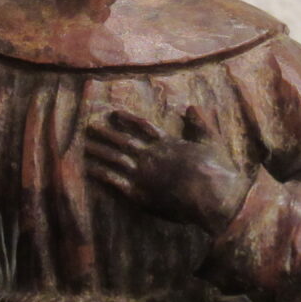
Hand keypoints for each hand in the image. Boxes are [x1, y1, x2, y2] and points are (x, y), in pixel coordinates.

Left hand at [85, 106, 253, 234]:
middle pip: (123, 141)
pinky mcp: (138, 193)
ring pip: (114, 158)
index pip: (142, 127)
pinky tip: (89, 170)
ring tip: (84, 146)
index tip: (114, 114)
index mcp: (167, 143)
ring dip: (98, 151)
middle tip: (88, 128)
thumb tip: (192, 107)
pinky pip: (114, 180)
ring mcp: (143, 173)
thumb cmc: (216, 170)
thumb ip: (200, 124)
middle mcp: (151, 155)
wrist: (212, 194)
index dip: (127, 119)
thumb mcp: (211, 140)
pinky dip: (100, 174)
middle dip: (105, 134)